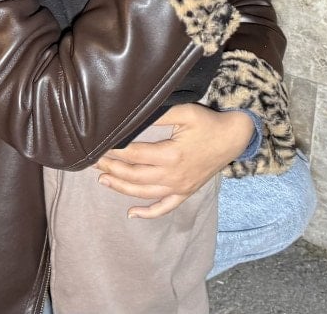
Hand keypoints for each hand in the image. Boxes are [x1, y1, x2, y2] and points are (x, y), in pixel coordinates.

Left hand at [94, 103, 252, 218]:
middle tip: (93, 162)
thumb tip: (133, 116)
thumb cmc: (208, 123)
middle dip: (111, 169)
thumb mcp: (185, 112)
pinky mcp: (185, 193)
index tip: (98, 146)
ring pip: (143, 193)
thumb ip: (158, 115)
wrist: (233, 138)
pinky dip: (147, 213)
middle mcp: (173, 175)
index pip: (133, 155)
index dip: (113, 151)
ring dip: (121, 188)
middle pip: (134, 175)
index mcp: (170, 155)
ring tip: (102, 180)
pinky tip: (131, 214)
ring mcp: (179, 187)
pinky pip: (164, 208)